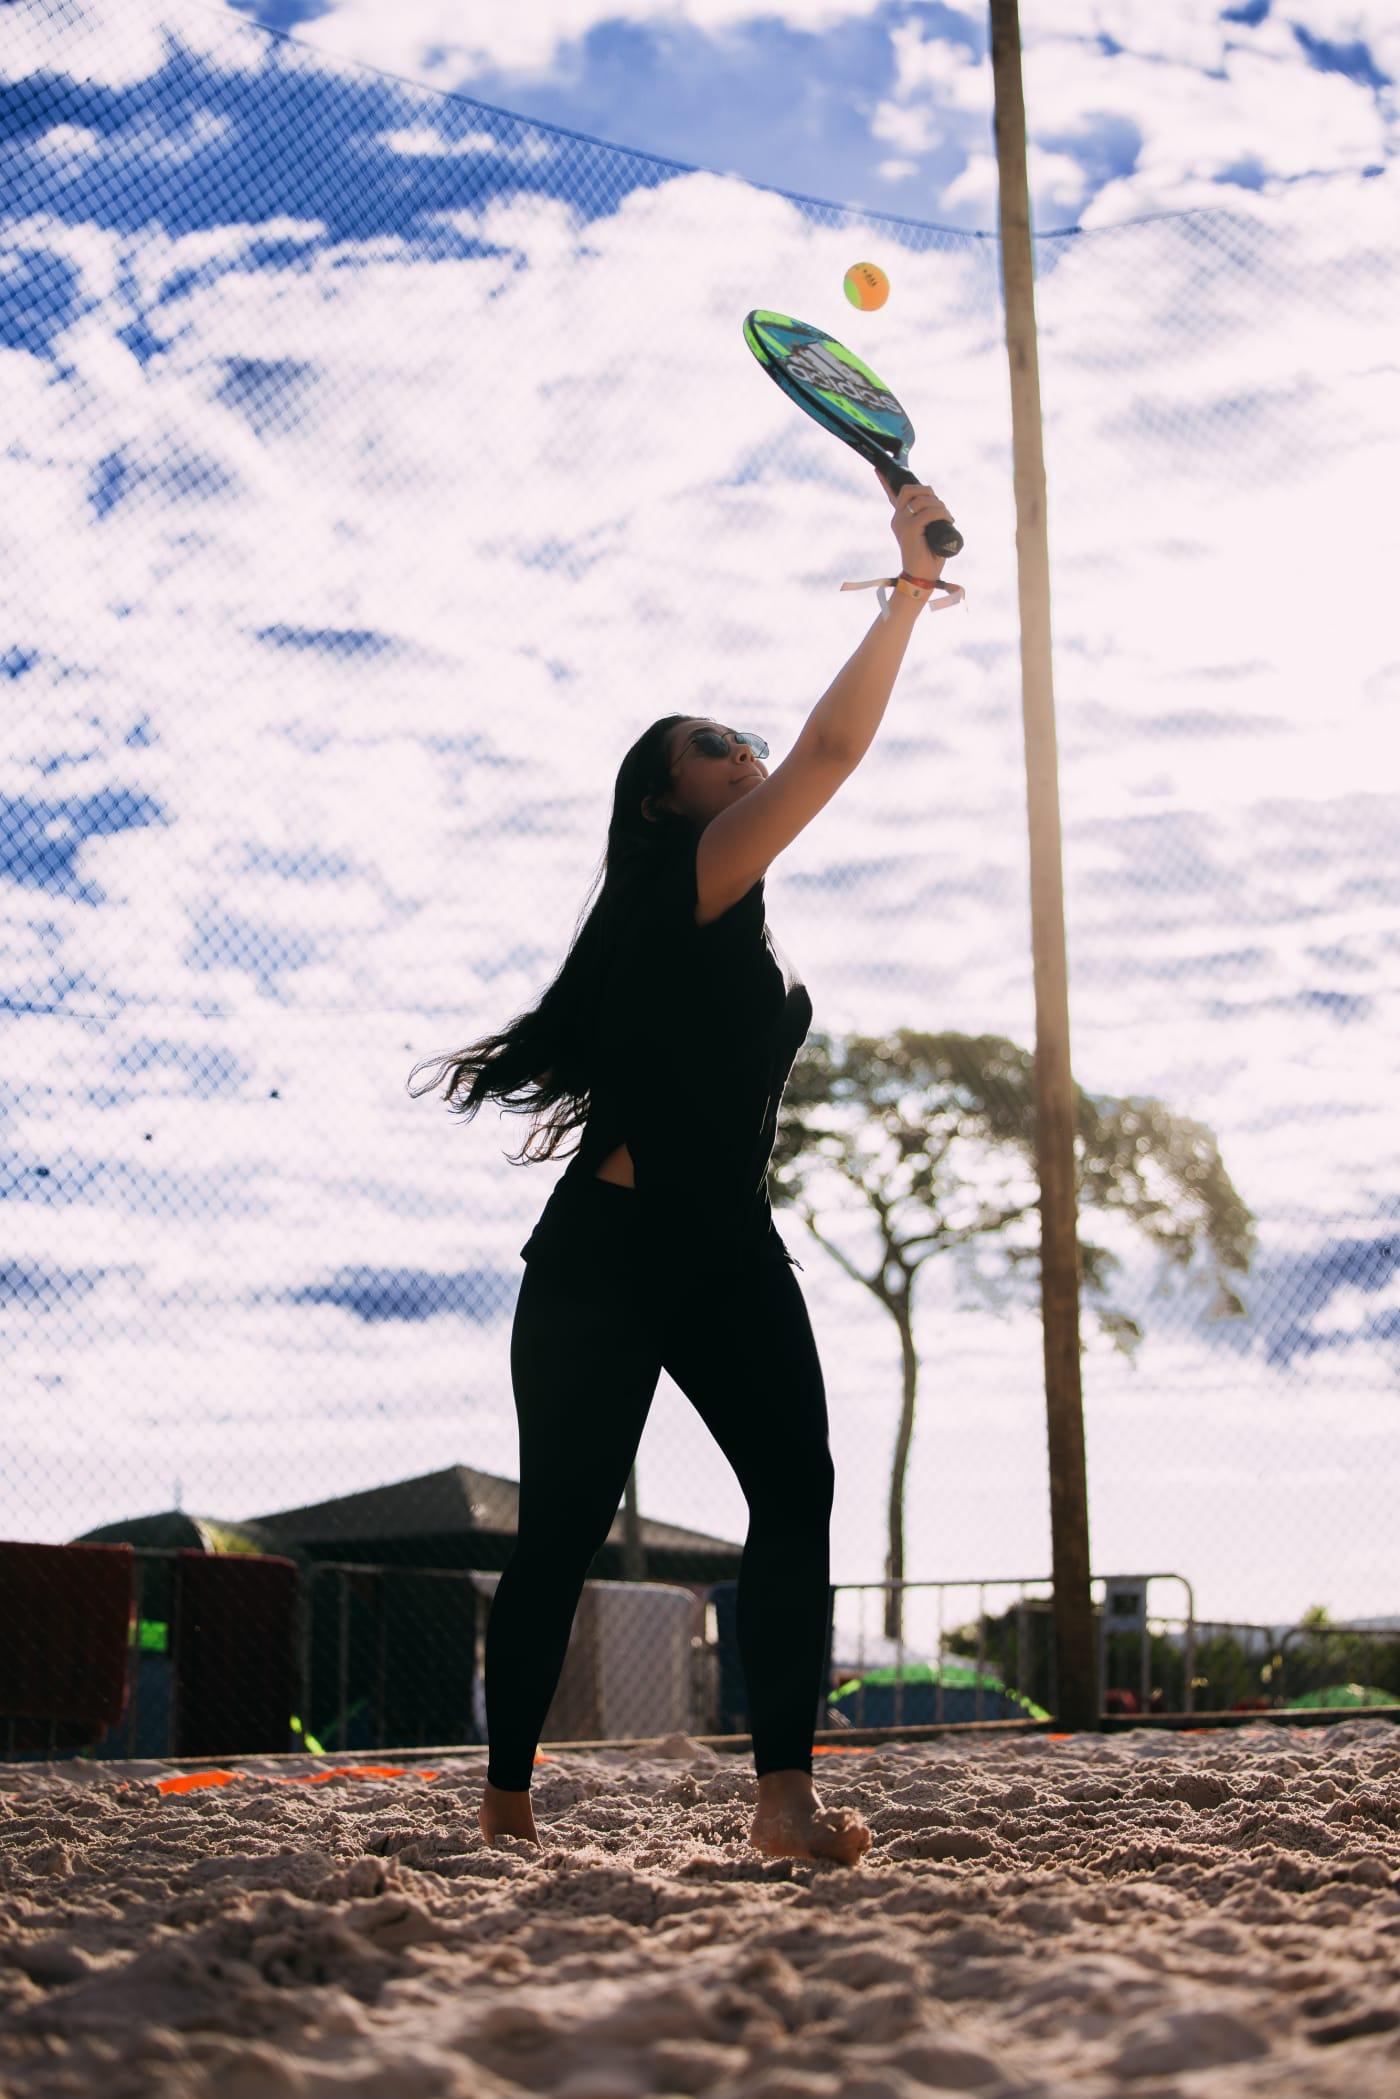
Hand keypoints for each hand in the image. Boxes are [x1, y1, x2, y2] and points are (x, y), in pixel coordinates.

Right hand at [874, 466, 954, 580]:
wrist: (921, 577)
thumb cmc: (928, 557)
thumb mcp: (928, 533)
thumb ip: (927, 519)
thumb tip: (936, 506)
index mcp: (900, 519)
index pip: (892, 494)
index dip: (886, 481)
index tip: (879, 469)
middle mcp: (898, 518)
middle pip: (911, 489)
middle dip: (930, 493)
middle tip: (941, 508)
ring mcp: (902, 523)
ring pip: (924, 500)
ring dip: (941, 507)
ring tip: (948, 519)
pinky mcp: (910, 529)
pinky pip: (929, 512)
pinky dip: (942, 514)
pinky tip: (948, 522)